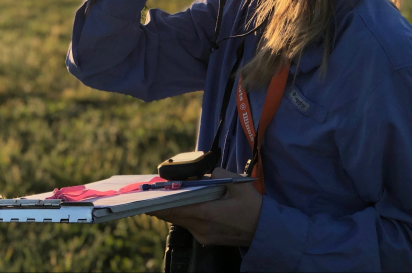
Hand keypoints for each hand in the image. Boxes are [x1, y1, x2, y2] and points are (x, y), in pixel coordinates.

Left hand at [146, 168, 262, 246]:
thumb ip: (218, 174)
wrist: (267, 232)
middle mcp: (202, 228)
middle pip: (173, 216)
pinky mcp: (206, 239)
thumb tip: (204, 173)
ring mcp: (203, 236)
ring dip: (170, 209)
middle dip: (160, 204)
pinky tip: (178, 204)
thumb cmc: (253, 207)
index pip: (175, 209)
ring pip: (180, 221)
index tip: (145, 196)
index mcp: (207, 213)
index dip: (158, 203)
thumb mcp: (238, 184)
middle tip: (147, 193)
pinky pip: (188, 225)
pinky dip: (181, 214)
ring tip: (160, 196)